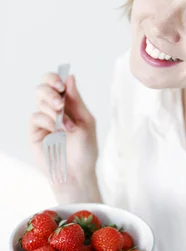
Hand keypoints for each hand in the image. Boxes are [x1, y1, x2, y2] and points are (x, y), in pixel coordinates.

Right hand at [29, 71, 98, 188]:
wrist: (77, 173)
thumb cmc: (85, 150)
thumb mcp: (86, 122)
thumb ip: (76, 100)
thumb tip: (70, 77)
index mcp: (68, 105)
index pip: (55, 83)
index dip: (55, 78)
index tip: (61, 84)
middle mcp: (53, 110)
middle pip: (43, 87)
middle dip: (51, 91)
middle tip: (60, 104)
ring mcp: (43, 120)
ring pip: (39, 100)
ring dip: (53, 109)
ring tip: (64, 124)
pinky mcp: (35, 132)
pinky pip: (35, 116)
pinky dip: (46, 120)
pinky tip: (56, 130)